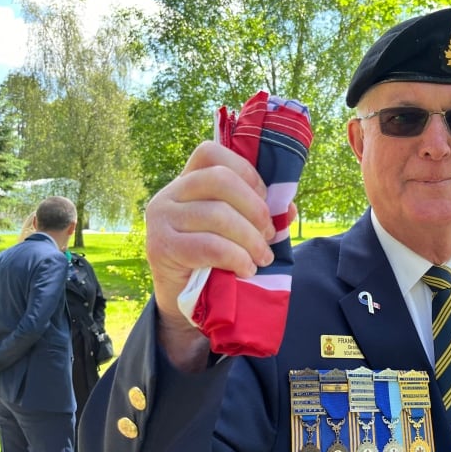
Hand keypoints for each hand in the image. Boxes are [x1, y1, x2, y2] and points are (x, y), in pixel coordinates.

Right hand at [145, 141, 283, 367]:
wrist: (184, 298)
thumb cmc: (215, 257)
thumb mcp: (237, 229)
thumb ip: (260, 213)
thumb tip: (288, 209)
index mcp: (187, 181)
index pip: (211, 153)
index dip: (246, 171)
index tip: (264, 199)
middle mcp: (170, 194)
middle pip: (220, 180)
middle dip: (255, 208)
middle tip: (269, 235)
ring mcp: (162, 219)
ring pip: (218, 214)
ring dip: (251, 239)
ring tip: (263, 258)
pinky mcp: (162, 248)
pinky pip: (210, 246)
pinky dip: (237, 258)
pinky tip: (246, 269)